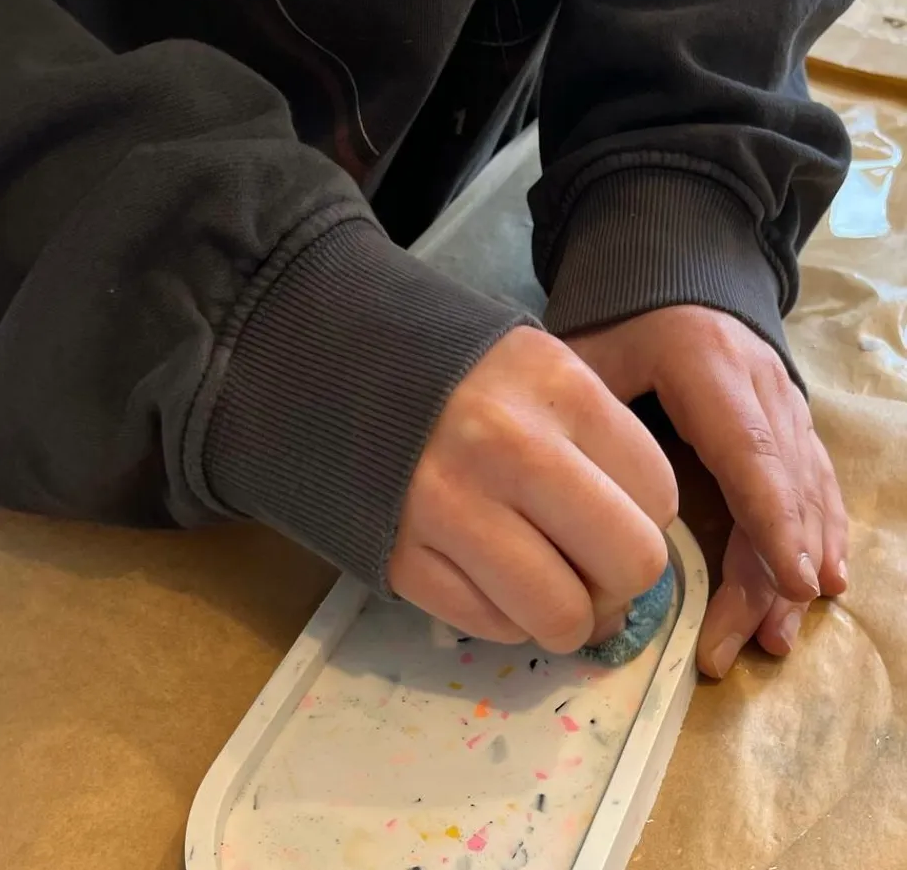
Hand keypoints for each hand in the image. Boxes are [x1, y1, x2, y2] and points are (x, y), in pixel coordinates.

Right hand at [389, 326, 677, 652]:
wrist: (341, 374)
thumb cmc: (465, 380)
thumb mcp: (545, 375)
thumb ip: (603, 450)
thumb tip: (636, 566)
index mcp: (560, 390)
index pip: (659, 498)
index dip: (644, 520)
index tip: (610, 514)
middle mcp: (509, 449)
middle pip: (629, 565)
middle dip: (618, 583)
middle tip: (588, 569)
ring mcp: (449, 508)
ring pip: (561, 616)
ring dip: (564, 616)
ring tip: (542, 585)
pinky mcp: (401, 558)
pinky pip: (491, 626)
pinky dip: (502, 615)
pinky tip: (485, 574)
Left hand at [568, 306, 848, 677]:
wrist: (676, 274)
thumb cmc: (622, 318)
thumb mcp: (590, 352)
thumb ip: (581, 411)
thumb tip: (570, 496)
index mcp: (711, 367)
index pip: (750, 451)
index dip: (772, 519)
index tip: (791, 582)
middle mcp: (764, 387)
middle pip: (784, 488)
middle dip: (773, 572)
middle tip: (752, 642)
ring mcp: (785, 403)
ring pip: (808, 493)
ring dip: (800, 566)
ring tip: (780, 634)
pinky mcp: (792, 420)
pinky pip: (816, 481)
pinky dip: (820, 535)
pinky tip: (823, 584)